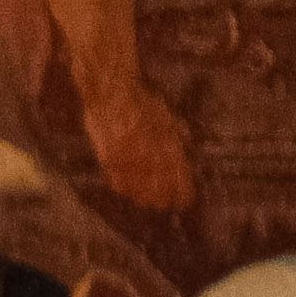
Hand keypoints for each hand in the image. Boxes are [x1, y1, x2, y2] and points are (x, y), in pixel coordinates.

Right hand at [82, 80, 195, 211]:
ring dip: (143, 197)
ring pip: (138, 190)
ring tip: (145, 201)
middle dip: (163, 199)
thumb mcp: (167, 114)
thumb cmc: (141, 100)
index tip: (184, 201)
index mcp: (170, 147)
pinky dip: (122, 187)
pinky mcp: (109, 159)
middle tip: (163, 204)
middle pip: (159, 191)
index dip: (183, 194)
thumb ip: (177, 131)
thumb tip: (186, 141)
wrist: (112, 92)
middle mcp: (151, 158)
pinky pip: (116, 181)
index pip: (179, 180)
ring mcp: (129, 160)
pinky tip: (125, 190)